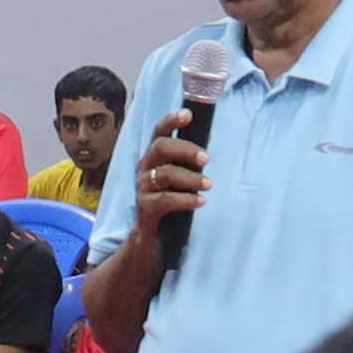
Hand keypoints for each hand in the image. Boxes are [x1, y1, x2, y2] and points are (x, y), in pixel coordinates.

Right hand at [134, 102, 214, 232]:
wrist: (152, 237)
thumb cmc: (170, 200)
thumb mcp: (179, 176)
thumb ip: (189, 159)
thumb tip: (210, 136)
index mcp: (154, 156)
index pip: (159, 132)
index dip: (171, 120)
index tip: (188, 115)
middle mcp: (144, 167)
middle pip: (160, 147)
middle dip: (185, 149)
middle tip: (206, 158)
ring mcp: (143, 187)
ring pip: (165, 174)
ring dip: (191, 178)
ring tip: (209, 184)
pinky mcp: (146, 208)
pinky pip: (165, 200)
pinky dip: (186, 199)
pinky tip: (201, 201)